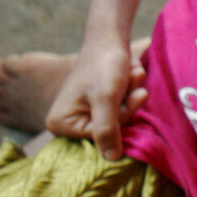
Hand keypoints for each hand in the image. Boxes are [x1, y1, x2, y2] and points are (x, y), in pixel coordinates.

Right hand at [45, 39, 145, 160]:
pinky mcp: (97, 105)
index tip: (136, 94)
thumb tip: (112, 159)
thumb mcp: (106, 97)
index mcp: (60, 124)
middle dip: (127, 103)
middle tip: (134, 80)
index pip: (101, 137)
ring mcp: (83, 113)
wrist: (110, 36)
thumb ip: (107, 129)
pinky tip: (130, 74)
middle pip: (110, 129)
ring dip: (131, 95)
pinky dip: (129, 92)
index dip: (122, 116)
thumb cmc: (104, 64)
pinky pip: (120, 108)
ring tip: (131, 73)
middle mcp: (67, 122)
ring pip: (119, 118)